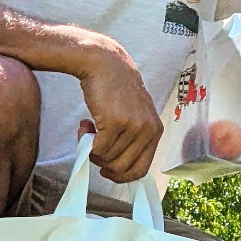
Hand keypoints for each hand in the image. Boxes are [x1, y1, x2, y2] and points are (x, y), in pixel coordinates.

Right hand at [75, 36, 162, 181]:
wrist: (105, 64)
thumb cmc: (115, 90)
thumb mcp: (134, 115)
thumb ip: (132, 140)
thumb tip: (117, 170)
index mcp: (155, 131)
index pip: (141, 169)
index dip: (121, 176)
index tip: (106, 171)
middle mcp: (148, 130)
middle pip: (122, 168)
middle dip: (103, 163)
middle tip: (93, 147)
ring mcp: (133, 126)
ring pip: (108, 159)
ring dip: (93, 149)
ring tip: (89, 130)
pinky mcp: (116, 122)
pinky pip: (98, 149)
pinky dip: (86, 142)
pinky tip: (84, 126)